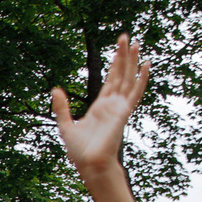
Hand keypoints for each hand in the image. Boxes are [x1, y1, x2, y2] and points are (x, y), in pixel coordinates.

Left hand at [51, 34, 150, 173]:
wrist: (90, 165)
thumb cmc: (80, 152)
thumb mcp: (66, 125)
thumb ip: (62, 107)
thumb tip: (55, 89)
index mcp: (100, 107)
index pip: (110, 81)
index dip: (114, 65)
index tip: (118, 49)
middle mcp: (112, 105)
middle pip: (120, 75)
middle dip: (122, 56)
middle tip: (125, 36)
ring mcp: (119, 107)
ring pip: (128, 78)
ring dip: (131, 61)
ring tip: (135, 43)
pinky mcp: (123, 112)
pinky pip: (135, 92)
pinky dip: (142, 79)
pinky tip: (146, 64)